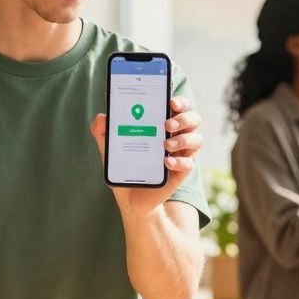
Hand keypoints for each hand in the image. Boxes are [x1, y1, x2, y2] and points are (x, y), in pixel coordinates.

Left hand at [91, 96, 201, 216]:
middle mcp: (177, 136)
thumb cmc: (124, 165)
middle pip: (193, 119)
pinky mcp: (181, 172)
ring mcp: (181, 154)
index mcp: (163, 124)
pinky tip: (165, 162)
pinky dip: (178, 161)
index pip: (179, 106)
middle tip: (166, 124)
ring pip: (196, 140)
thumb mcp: (109, 148)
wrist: (129, 197)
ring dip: (183, 139)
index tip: (171, 101)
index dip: (180, 101)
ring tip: (164, 145)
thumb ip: (102, 132)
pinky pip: (189, 164)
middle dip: (184, 118)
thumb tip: (102, 118)